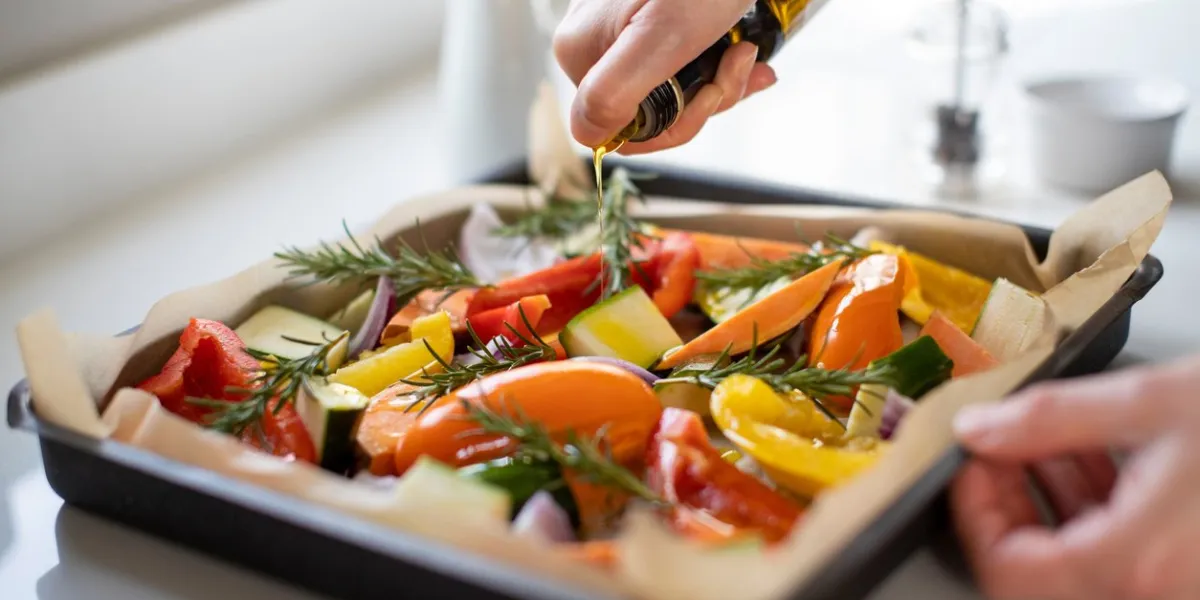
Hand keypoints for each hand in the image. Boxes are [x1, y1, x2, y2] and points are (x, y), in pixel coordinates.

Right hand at [552, 0, 777, 153]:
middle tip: (738, 65)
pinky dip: (718, 66)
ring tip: (747, 53)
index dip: (672, 126)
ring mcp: (621, 31)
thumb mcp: (663, 37)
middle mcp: (593, 43)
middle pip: (648, 110)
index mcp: (581, 52)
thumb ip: (615, 90)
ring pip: (670, 91)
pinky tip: (744, 51)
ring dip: (719, 82)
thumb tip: (584, 137)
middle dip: (704, 100)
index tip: (710, 95)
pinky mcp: (649, 21)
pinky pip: (680, 65)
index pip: (618, 128)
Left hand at [950, 355, 1199, 599]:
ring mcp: (1177, 589)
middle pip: (1036, 575)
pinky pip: (1123, 562)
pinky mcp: (1189, 574)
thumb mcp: (1151, 403)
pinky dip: (1095, 517)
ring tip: (1047, 446)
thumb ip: (1050, 417)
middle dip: (1007, 506)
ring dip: (1049, 507)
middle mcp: (1155, 593)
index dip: (974, 512)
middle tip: (1000, 453)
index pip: (1008, 569)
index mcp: (1137, 563)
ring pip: (1078, 568)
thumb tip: (979, 428)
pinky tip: (1096, 460)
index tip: (970, 463)